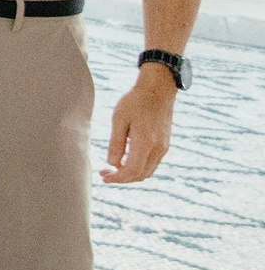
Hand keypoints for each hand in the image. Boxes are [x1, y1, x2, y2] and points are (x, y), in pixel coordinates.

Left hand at [101, 67, 176, 182]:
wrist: (158, 90)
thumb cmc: (135, 101)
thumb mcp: (119, 119)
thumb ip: (116, 143)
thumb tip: (112, 164)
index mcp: (146, 143)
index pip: (132, 171)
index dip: (117, 178)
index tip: (104, 176)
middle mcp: (158, 149)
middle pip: (141, 175)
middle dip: (122, 178)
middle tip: (105, 174)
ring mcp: (164, 148)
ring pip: (148, 171)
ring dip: (131, 174)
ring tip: (113, 169)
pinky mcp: (165, 145)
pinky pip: (152, 164)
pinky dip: (139, 167)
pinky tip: (125, 160)